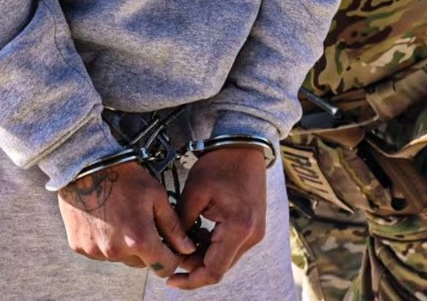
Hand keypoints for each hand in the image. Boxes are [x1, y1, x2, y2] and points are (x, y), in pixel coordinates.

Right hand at [58, 162, 195, 279]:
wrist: (84, 165)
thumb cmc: (122, 176)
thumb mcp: (156, 196)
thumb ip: (173, 227)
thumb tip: (187, 248)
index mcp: (139, 240)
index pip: (164, 268)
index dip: (170, 257)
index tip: (167, 245)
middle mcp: (116, 251)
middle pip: (140, 264)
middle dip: (145, 249)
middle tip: (140, 222)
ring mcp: (95, 251)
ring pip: (119, 258)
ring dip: (123, 246)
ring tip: (119, 218)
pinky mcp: (79, 246)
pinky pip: (98, 252)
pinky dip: (103, 241)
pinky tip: (102, 220)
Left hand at [168, 146, 268, 288]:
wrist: (243, 147)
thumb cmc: (219, 165)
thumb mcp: (194, 193)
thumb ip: (182, 224)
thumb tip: (172, 248)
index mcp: (238, 228)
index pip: (213, 270)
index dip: (191, 280)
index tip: (171, 279)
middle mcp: (252, 236)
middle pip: (220, 267)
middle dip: (194, 266)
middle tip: (171, 254)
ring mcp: (255, 233)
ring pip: (225, 259)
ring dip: (203, 256)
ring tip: (182, 241)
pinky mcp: (253, 228)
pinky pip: (231, 248)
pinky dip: (213, 247)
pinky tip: (197, 234)